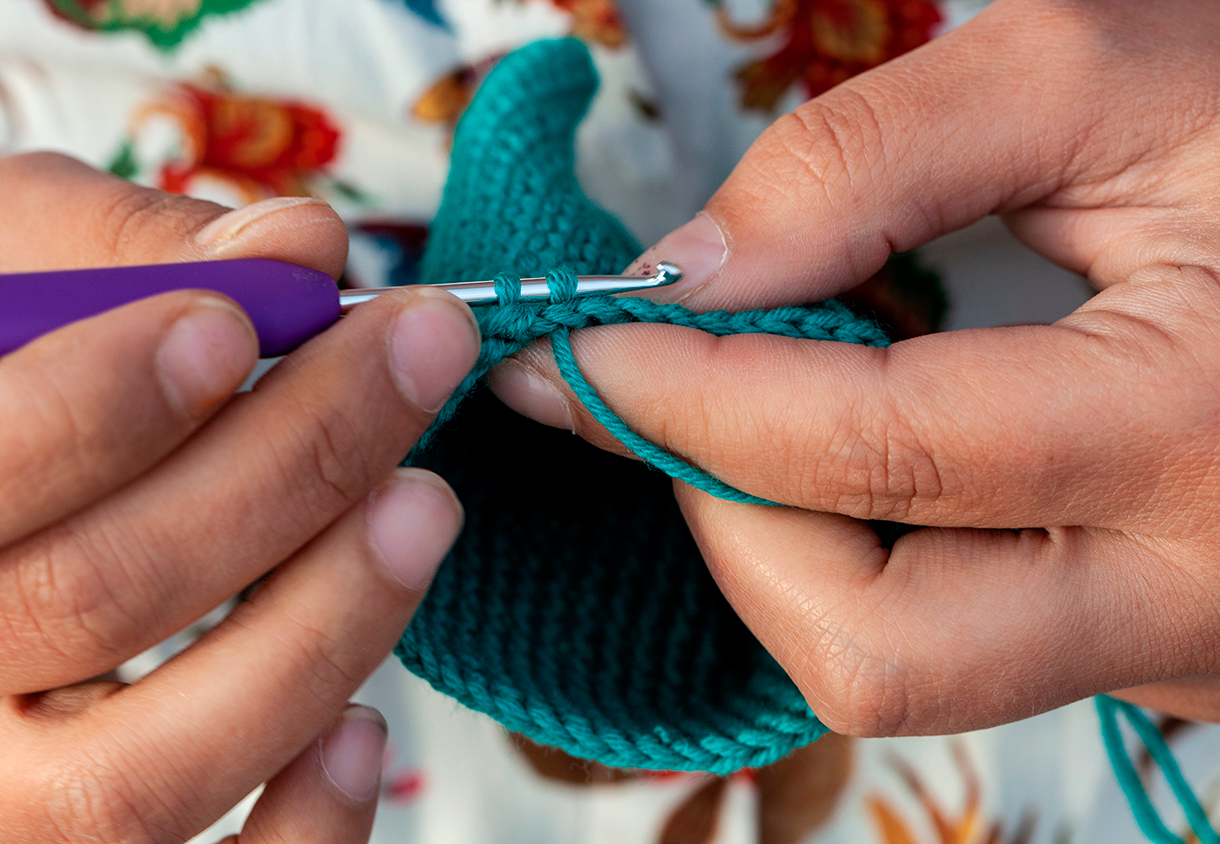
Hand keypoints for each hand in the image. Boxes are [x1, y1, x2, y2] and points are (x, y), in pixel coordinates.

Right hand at [0, 153, 479, 841]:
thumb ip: (128, 240)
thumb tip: (308, 256)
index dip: (100, 408)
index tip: (245, 321)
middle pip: (72, 608)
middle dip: (282, 472)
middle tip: (414, 361)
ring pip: (126, 781)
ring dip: (313, 636)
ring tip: (421, 507)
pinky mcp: (21, 840)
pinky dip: (293, 830)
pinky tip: (366, 722)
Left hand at [491, 0, 1219, 734]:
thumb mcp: (1103, 76)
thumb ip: (875, 158)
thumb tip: (696, 274)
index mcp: (1202, 432)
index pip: (873, 457)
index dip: (687, 400)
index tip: (579, 350)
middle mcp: (1198, 593)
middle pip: (875, 649)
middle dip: (728, 523)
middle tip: (669, 398)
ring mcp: (1177, 646)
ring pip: (901, 671)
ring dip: (780, 546)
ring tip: (772, 403)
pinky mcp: (1148, 647)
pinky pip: (950, 645)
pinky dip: (855, 554)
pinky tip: (860, 447)